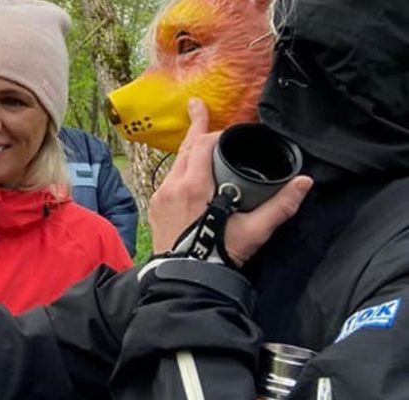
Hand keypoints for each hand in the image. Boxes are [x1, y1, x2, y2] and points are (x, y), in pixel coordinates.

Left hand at [148, 98, 312, 266]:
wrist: (186, 279)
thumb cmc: (220, 254)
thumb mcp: (254, 231)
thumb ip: (280, 206)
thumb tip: (304, 182)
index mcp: (194, 185)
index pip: (201, 144)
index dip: (214, 131)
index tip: (226, 125)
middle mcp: (172, 186)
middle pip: (185, 148)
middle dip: (195, 127)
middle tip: (197, 105)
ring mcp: (160, 196)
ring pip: (174, 164)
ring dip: (188, 150)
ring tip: (196, 135)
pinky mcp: (155, 207)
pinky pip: (168, 180)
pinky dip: (180, 169)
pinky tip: (188, 170)